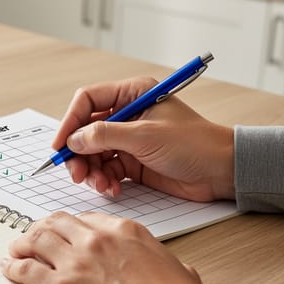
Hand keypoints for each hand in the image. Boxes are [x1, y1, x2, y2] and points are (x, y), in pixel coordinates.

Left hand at [0, 211, 208, 283]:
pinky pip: (24, 269)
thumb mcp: (180, 271)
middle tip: (33, 238)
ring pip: (35, 239)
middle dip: (41, 228)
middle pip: (56, 223)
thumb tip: (171, 267)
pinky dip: (12, 266)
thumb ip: (165, 262)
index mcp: (124, 232)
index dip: (70, 227)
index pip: (86, 220)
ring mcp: (74, 263)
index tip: (63, 234)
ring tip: (15, 250)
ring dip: (22, 243)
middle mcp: (95, 241)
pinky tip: (8, 268)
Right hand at [53, 77, 234, 201]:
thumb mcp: (145, 136)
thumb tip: (73, 140)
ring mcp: (129, 139)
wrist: (222, 171)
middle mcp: (127, 114)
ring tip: (100, 185)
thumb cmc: (194, 144)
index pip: (87, 101)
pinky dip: (104, 181)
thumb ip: (105, 135)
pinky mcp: (133, 162)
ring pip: (93, 153)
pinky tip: (112, 189)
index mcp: (132, 94)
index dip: (70, 122)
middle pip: (85, 130)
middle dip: (78, 153)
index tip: (60, 146)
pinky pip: (106, 170)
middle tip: (77, 173)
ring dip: (91, 171)